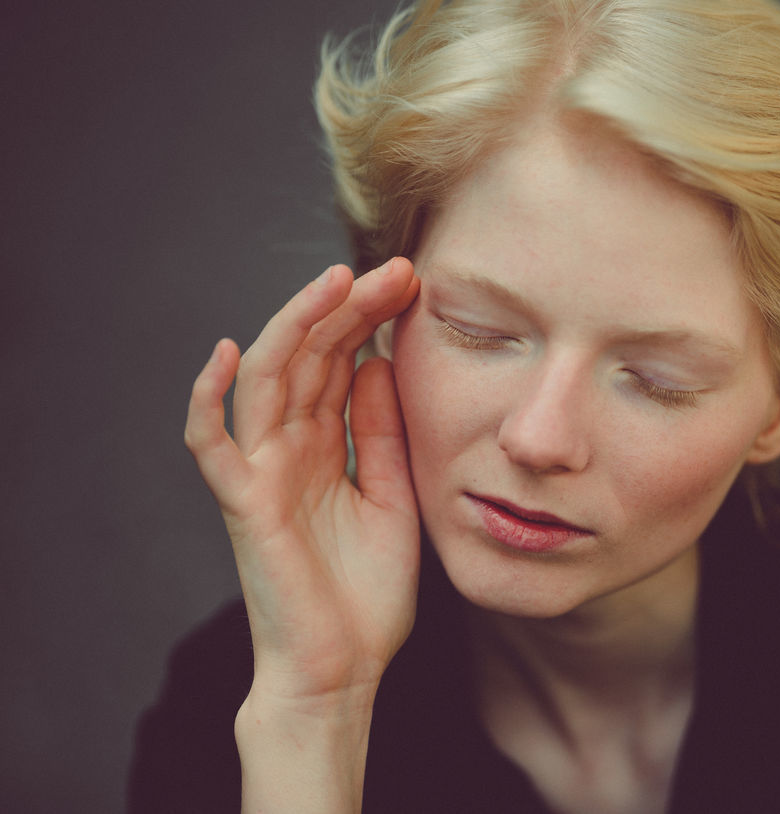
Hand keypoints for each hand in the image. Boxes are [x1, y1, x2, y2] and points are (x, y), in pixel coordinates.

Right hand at [184, 258, 421, 708]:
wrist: (345, 669)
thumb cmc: (367, 592)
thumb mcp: (395, 494)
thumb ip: (382, 432)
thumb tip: (377, 361)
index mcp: (326, 443)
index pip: (340, 360)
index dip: (369, 317)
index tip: (414, 282)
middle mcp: (289, 446)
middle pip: (308, 356)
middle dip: (347, 307)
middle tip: (396, 269)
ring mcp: (262, 471)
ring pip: (264, 379)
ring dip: (295, 325)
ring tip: (336, 280)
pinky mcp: (243, 504)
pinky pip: (210, 445)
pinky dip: (206, 399)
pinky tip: (222, 352)